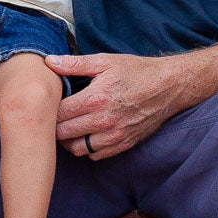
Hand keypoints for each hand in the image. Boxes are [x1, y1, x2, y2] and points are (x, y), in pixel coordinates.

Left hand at [48, 53, 189, 158]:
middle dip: (54, 126)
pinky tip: (88, 134)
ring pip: (77, 149)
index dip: (49, 109)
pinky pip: (96, 155)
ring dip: (69, 140)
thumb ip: (75, 64)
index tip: (49, 104)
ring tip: (69, 128)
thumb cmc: (136, 71)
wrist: (168, 86)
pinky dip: (87, 148)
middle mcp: (104, 120)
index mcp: (95, 98)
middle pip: (64, 133)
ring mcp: (115, 135)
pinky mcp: (124, 144)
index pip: (58, 113)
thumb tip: (49, 62)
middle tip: (54, 118)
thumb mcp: (106, 61)